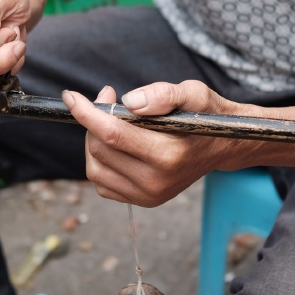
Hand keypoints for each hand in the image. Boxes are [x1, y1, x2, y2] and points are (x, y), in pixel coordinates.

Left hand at [61, 80, 250, 206]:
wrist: (223, 145)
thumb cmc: (205, 114)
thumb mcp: (192, 93)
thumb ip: (162, 94)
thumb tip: (129, 102)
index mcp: (168, 154)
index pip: (111, 134)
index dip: (86, 112)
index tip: (71, 96)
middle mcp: (157, 181)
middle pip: (99, 148)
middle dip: (93, 120)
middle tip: (108, 99)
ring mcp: (149, 195)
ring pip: (94, 168)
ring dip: (94, 140)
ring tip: (111, 121)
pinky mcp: (143, 201)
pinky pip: (102, 182)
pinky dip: (100, 160)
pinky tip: (116, 144)